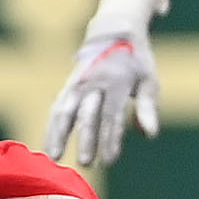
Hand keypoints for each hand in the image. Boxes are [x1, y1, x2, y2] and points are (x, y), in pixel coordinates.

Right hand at [43, 31, 156, 170]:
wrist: (114, 34)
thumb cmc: (136, 63)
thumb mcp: (148, 80)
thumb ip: (147, 107)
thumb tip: (149, 135)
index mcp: (117, 81)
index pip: (112, 115)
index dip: (110, 139)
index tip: (109, 161)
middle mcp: (94, 82)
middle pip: (88, 115)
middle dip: (86, 140)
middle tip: (86, 164)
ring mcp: (78, 83)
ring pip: (64, 110)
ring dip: (58, 134)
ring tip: (54, 157)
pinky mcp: (68, 86)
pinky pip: (57, 107)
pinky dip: (52, 127)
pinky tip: (49, 146)